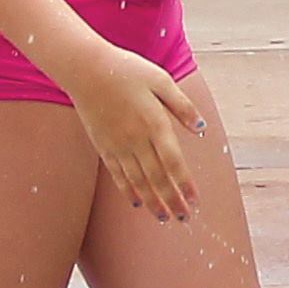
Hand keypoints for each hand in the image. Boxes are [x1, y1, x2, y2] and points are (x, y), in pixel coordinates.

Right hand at [79, 57, 209, 220]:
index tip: (195, 201)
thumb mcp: (161, 80)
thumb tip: (201, 129)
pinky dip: (128, 191)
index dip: (185, 184)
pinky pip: (118, 175)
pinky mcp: (103, 146)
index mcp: (155, 123)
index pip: (174, 162)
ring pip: (138, 181)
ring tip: (164, 218)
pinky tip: (137, 202)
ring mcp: (118, 145)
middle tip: (184, 219)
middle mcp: (137, 139)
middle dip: (172, 201)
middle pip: (157, 178)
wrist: (86, 68)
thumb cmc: (127, 70)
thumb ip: (182, 106)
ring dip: (152, 202)